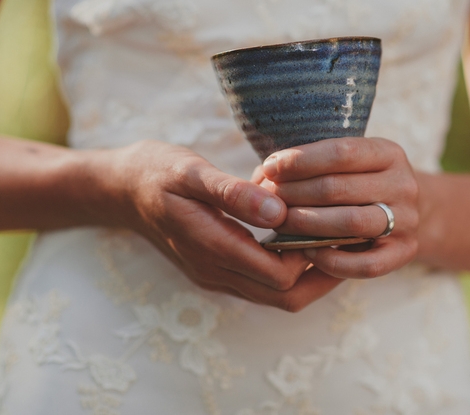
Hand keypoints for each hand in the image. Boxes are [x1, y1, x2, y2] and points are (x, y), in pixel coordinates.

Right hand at [100, 140, 342, 310]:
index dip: (314, 257)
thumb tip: (278, 211)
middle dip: (322, 274)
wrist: (119, 189)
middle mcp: (215, 271)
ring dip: (309, 275)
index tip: (339, 226)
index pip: (280, 276)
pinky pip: (261, 283)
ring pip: (275, 295)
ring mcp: (215, 274)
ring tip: (336, 241)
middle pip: (285, 297)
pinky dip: (289, 269)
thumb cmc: (156, 173)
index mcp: (211, 247)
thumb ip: (233, 193)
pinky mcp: (216, 268)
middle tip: (350, 240)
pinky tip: (303, 239)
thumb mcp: (190, 172)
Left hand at [256, 137, 419, 278]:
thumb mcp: (347, 163)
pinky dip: (332, 260)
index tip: (269, 167)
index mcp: (389, 153)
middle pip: (339, 188)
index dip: (300, 160)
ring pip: (351, 223)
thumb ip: (312, 165)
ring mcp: (408, 220)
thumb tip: (264, 175)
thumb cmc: (358, 183)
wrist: (405, 212)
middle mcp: (404, 184)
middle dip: (295, 193)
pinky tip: (307, 250)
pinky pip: (366, 264)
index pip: (341, 153)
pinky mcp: (406, 252)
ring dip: (307, 224)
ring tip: (280, 224)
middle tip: (267, 200)